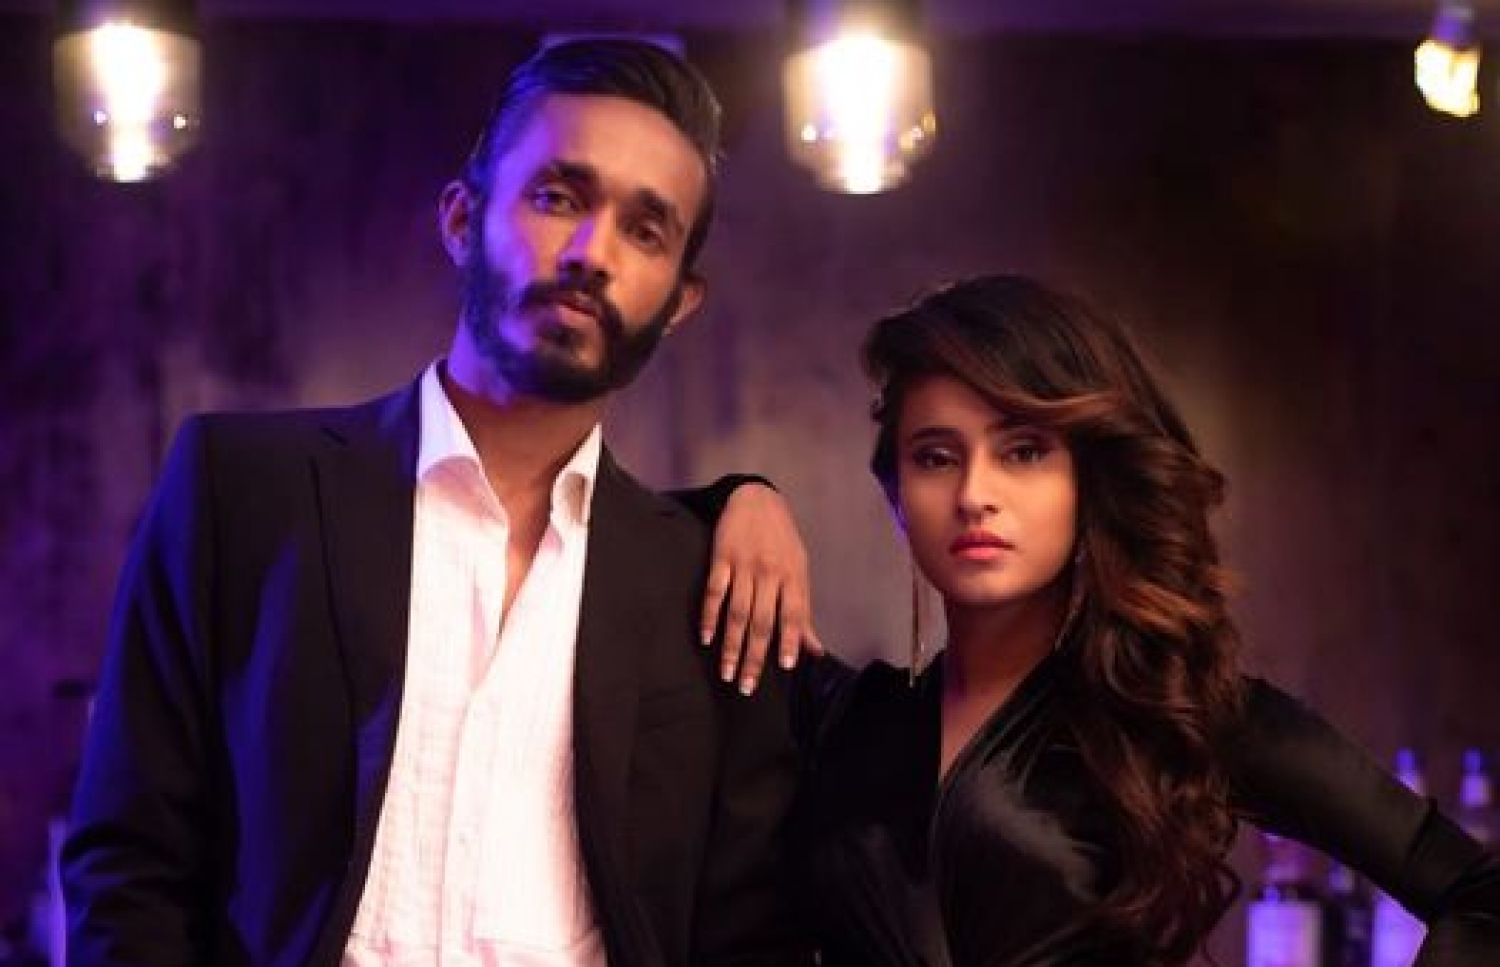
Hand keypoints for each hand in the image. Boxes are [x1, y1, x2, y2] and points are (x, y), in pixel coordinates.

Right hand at [699, 483, 823, 694]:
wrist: (757, 498)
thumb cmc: (782, 541)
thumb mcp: (799, 571)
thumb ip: (803, 612)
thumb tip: (815, 651)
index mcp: (793, 577)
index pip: (793, 614)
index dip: (790, 640)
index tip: (785, 666)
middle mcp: (770, 573)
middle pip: (762, 621)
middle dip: (754, 656)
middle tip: (746, 686)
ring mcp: (744, 565)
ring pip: (737, 612)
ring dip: (731, 645)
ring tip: (726, 672)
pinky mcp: (721, 557)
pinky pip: (714, 591)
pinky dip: (709, 616)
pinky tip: (707, 638)